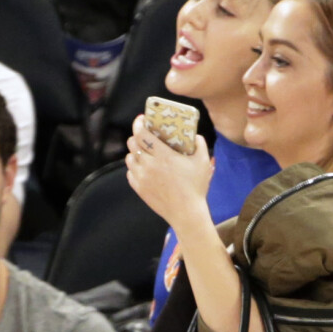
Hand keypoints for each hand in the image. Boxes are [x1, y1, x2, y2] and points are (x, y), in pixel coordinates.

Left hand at [125, 115, 213, 230]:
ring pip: (129, 158)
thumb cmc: (196, 187)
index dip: (138, 124)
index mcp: (163, 156)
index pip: (142, 134)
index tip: (141, 119)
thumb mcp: (203, 162)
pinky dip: (134, 167)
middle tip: (145, 135)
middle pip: (132, 143)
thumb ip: (200, 144)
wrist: (186, 213)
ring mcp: (142, 177)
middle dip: (136, 136)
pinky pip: (130, 173)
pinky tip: (143, 167)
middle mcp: (149, 165)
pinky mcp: (139, 188)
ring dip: (135, 152)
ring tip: (144, 152)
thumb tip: (196, 135)